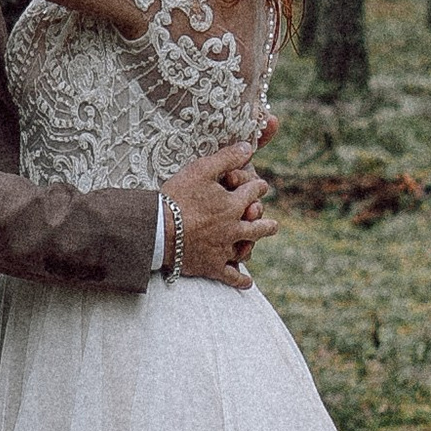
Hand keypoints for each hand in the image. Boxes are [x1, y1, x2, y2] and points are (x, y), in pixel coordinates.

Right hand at [164, 145, 275, 289]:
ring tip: (258, 246)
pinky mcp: (212, 266)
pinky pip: (231, 276)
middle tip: (272, 224)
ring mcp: (224, 249)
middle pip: (258, 224)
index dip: (258, 186)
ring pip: (247, 248)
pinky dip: (241, 281)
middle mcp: (234, 228)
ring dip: (256, 244)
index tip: (260, 185)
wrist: (158, 230)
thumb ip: (226, 158)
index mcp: (233, 204)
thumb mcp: (201, 169)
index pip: (253, 192)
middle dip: (266, 222)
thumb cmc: (177, 197)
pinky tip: (247, 283)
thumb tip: (249, 148)